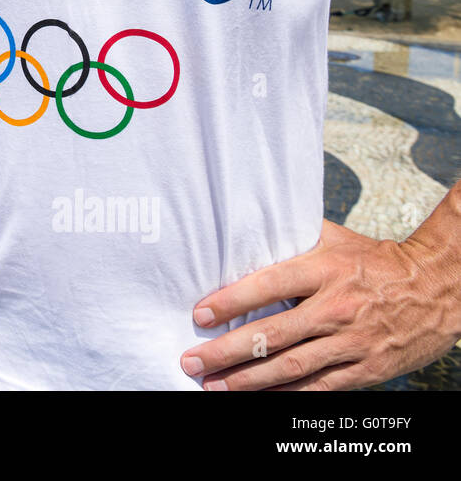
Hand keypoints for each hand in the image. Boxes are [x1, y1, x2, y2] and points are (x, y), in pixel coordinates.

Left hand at [180, 219, 460, 389]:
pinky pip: (320, 387)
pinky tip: (258, 398)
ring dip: (248, 381)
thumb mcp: (332, 239)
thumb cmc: (373, 260)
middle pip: (272, 335)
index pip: (268, 286)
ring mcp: (352, 341)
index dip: (231, 301)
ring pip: (292, 367)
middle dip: (227, 352)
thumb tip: (241, 233)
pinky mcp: (367, 369)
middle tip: (193, 361)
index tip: (200, 315)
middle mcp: (336, 307)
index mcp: (324, 270)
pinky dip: (286, 395)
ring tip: (214, 386)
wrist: (437, 286)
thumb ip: (289, 238)